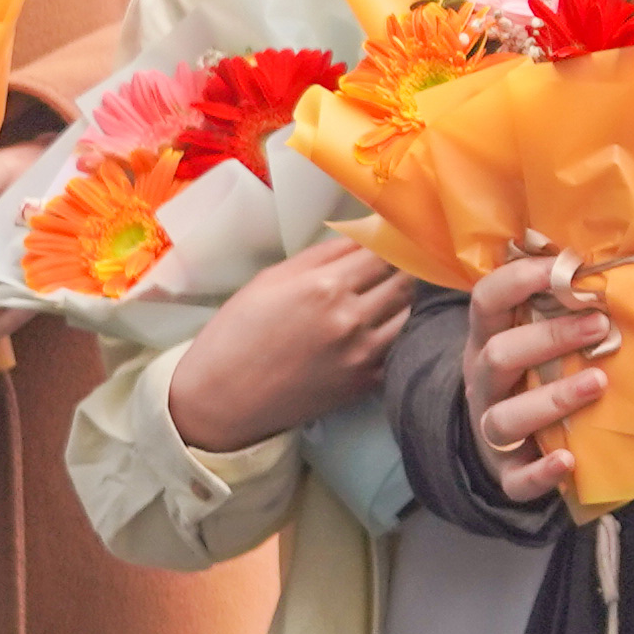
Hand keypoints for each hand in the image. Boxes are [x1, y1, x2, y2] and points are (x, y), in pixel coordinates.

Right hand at [164, 235, 412, 455]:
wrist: (223, 399)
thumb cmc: (237, 334)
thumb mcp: (270, 280)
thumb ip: (321, 255)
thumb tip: (361, 234)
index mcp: (324, 287)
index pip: (383, 251)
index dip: (394, 241)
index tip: (398, 235)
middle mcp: (351, 318)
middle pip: (405, 280)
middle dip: (407, 266)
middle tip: (406, 260)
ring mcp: (362, 354)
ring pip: (410, 313)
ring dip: (409, 299)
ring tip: (397, 291)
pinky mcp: (366, 383)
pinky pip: (401, 348)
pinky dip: (401, 332)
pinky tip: (389, 325)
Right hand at [462, 246, 608, 504]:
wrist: (510, 442)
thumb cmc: (539, 373)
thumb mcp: (538, 337)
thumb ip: (567, 308)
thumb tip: (629, 270)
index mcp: (488, 340)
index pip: (486, 301)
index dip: (518, 280)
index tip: (562, 268)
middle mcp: (484, 383)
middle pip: (499, 356)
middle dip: (550, 338)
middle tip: (601, 326)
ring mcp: (491, 430)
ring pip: (505, 418)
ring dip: (553, 399)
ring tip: (599, 382)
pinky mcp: (508, 472)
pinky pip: (517, 478)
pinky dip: (540, 472)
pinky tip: (569, 461)